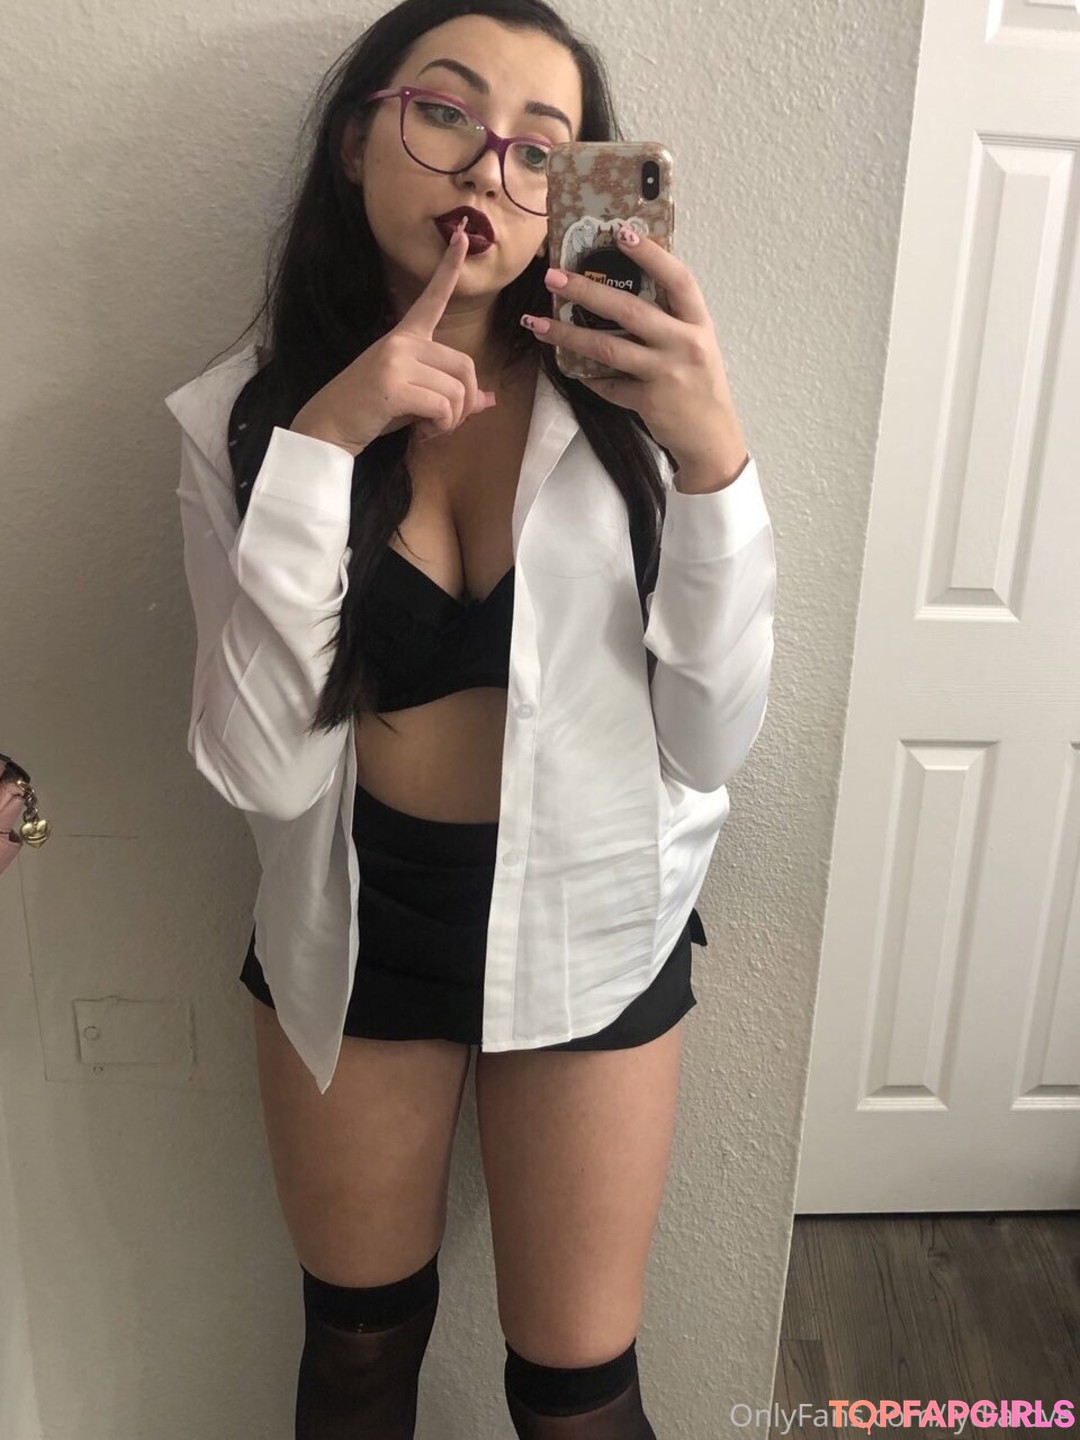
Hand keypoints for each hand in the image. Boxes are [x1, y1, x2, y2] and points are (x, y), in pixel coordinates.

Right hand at [290, 218, 497, 455]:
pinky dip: (441, 426)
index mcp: (405, 337)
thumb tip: (490, 399)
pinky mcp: (393, 384)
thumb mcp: (415, 399)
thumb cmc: (371, 412)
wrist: (328, 427)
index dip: (450, 269)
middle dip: (466, 401)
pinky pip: (442, 406)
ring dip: (452, 420)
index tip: (464, 236)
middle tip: (446, 422)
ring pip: (457, 390)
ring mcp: (396, 360)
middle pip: (465, 364)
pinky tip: (423, 433)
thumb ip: (450, 394)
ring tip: (430, 429)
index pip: (432, 298)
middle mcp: (402, 342)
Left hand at [520, 228, 748, 480]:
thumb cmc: (699, 385)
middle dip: (587, 291)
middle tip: (553, 277)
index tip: (622, 234)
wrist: (712, 438)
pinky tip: (573, 370)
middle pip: (629, 310)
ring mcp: (666, 374)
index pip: (678, 279)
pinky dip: (589, 378)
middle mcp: (684, 345)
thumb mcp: (696, 345)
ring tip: (538, 323)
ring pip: (608, 348)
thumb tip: (620, 292)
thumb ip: (669, 321)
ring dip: (568, 335)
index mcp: (698, 324)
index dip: (652, 255)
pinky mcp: (649, 402)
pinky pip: (609, 385)